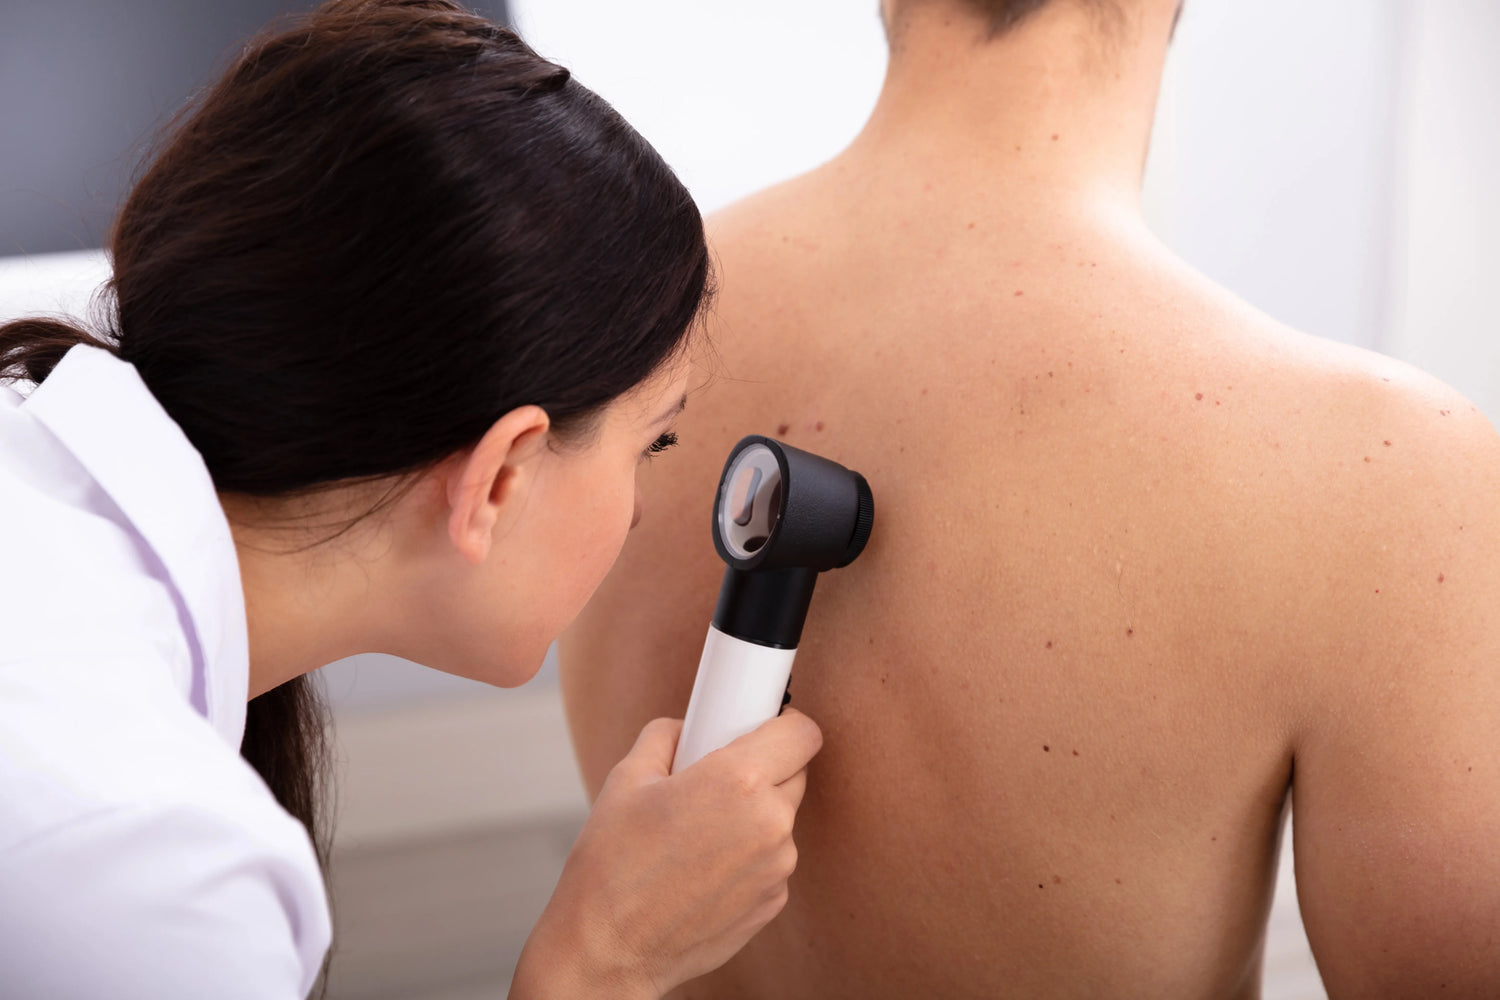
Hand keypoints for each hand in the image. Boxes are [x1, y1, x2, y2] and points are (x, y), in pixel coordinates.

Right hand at [510, 708, 822, 998]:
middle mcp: (769, 823)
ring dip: (755, 815)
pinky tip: (703, 868)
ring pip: (782, 819)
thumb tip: (687, 727)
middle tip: (717, 778)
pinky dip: (748, 856)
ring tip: (699, 832)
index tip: (765, 727)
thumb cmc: (611, 867)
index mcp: (738, 780)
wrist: (608, 950)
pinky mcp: (773, 902)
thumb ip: (667, 737)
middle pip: (795, 773)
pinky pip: (772, 860)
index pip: (803, 732)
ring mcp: (777, 867)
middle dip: (764, 768)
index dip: (784, 724)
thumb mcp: (628, 778)